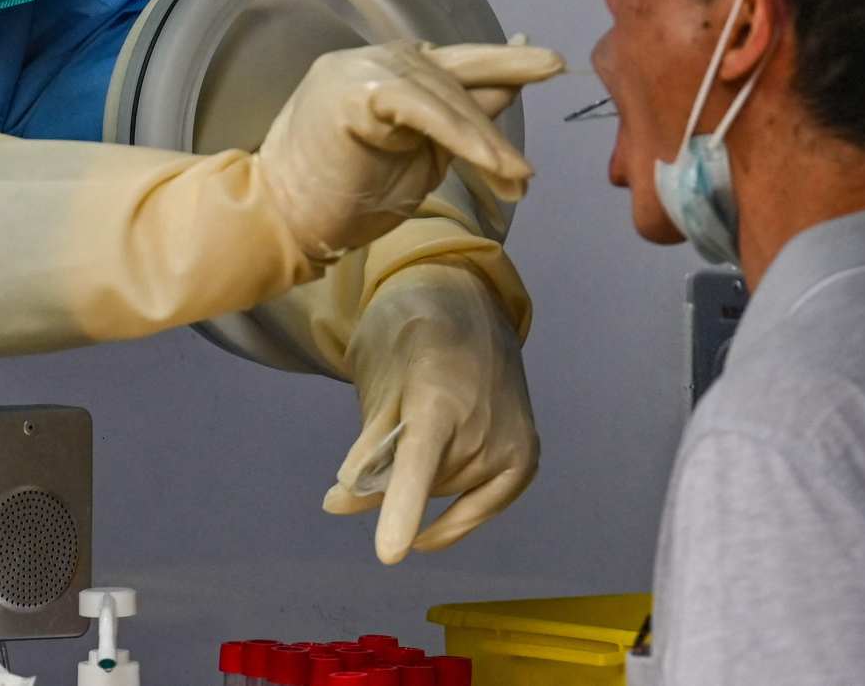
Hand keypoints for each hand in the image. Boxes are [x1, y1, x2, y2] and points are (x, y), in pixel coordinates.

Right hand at [258, 41, 563, 261]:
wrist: (284, 220)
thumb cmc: (344, 199)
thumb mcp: (419, 158)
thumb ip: (456, 128)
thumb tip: (508, 98)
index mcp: (388, 72)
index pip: (452, 65)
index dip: (498, 64)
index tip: (541, 60)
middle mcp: (377, 60)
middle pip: (454, 69)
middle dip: (508, 70)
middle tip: (556, 67)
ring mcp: (363, 69)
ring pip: (445, 95)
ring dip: (488, 138)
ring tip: (520, 174)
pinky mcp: (358, 92)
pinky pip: (425, 111)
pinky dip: (463, 136)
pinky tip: (494, 161)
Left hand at [322, 262, 538, 563]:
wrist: (468, 309)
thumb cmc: (411, 342)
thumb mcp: (377, 386)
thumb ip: (363, 453)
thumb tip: (338, 506)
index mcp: (437, 399)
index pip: (416, 464)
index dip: (402, 507)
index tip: (390, 554)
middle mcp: (483, 426)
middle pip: (424, 485)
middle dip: (398, 478)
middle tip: (395, 431)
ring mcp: (511, 445)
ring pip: (448, 495)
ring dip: (428, 482)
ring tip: (431, 429)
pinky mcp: (526, 460)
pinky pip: (480, 506)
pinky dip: (453, 514)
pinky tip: (430, 521)